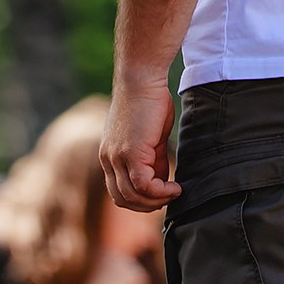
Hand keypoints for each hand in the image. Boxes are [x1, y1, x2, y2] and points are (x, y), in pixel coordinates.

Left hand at [100, 71, 179, 211]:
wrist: (142, 78)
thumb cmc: (149, 102)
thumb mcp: (149, 138)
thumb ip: (152, 160)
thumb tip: (160, 180)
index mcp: (109, 157)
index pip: (117, 192)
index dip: (139, 200)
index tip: (159, 196)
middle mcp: (108, 160)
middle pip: (122, 199)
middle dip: (147, 205)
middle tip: (168, 199)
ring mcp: (117, 158)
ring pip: (133, 196)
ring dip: (156, 200)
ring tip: (174, 193)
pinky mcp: (130, 153)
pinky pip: (143, 185)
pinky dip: (160, 191)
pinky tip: (175, 187)